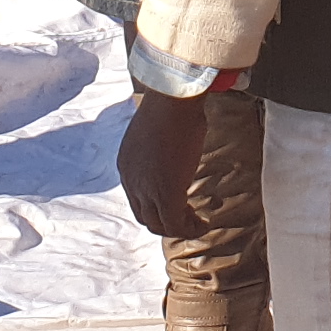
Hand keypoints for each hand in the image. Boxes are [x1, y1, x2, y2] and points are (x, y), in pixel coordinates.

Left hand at [120, 88, 211, 239]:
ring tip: (197, 223)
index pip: (137, 197)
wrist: (172, 101)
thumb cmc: (170, 107)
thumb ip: (159, 148)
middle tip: (187, 217)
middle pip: (144, 216)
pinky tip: (203, 224)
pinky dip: (190, 229)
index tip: (176, 202)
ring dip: (178, 228)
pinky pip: (176, 225)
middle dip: (165, 221)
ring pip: (158, 225)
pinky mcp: (166, 194)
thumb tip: (174, 150)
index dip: (155, 206)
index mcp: (127, 165)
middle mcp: (131, 181)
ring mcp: (146, 190)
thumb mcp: (156, 132)